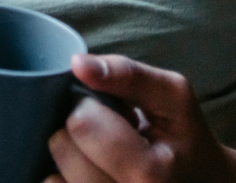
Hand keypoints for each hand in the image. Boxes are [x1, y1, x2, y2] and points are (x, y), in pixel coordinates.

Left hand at [46, 54, 235, 182]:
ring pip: (50, 177)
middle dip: (77, 132)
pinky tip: (90, 171)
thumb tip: (77, 63)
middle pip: (61, 148)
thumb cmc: (185, 137)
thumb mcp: (173, 97)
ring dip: (68, 158)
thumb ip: (128, 74)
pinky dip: (62, 178)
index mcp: (150, 175)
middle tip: (107, 137)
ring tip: (100, 158)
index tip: (114, 113)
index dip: (90, 107)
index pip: (82, 123)